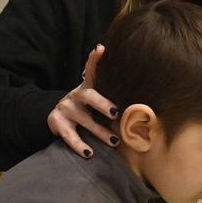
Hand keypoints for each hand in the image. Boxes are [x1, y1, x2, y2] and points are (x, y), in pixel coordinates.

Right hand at [47, 44, 118, 158]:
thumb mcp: (96, 98)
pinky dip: (79, 145)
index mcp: (88, 88)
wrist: (57, 118)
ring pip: (84, 120)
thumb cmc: (87, 109)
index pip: (91, 71)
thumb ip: (111, 94)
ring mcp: (66, 109)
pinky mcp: (57, 122)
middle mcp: (76, 96)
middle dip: (103, 104)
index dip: (94, 60)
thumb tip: (144, 94)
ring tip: (115, 141)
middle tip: (116, 113)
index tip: (101, 49)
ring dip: (100, 131)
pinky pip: (70, 136)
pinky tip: (89, 153)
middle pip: (89, 96)